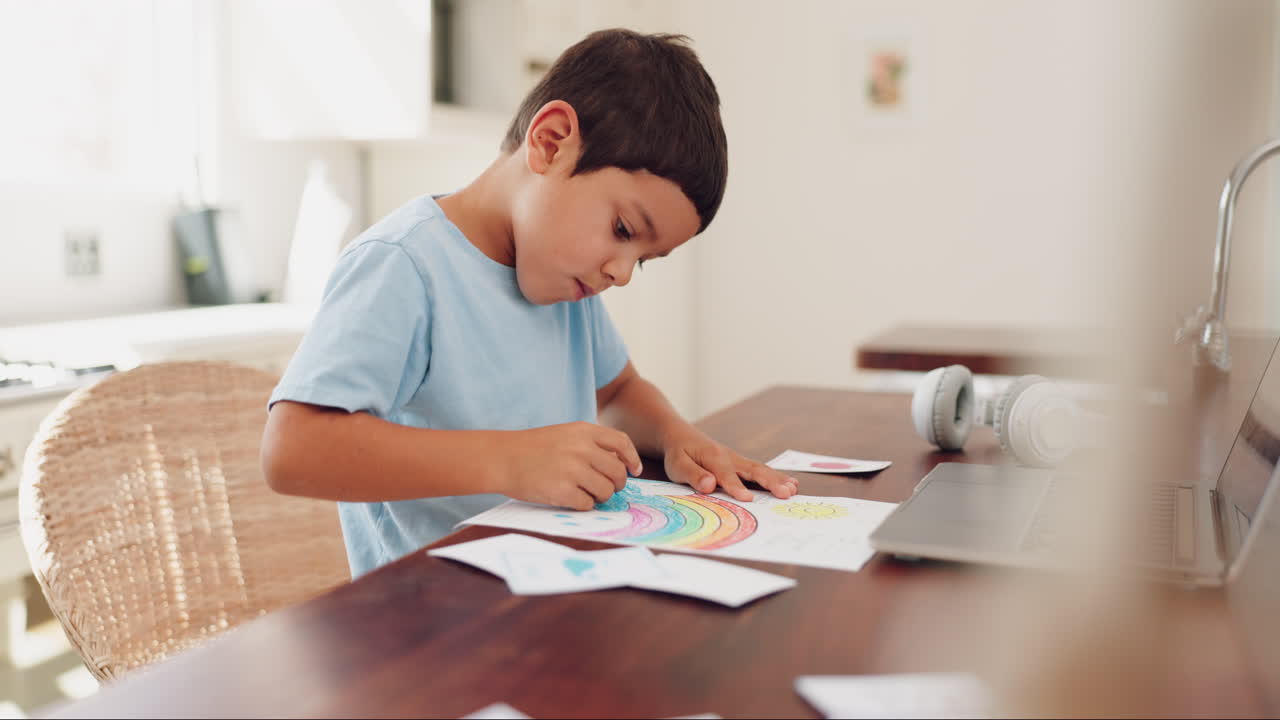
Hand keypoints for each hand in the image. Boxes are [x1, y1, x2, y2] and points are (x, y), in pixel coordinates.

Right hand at [495, 422, 641, 510]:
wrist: (502, 458)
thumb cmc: (532, 448)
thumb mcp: (564, 433)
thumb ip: (590, 443)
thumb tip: (620, 464)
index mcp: (583, 431)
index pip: (621, 443)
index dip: (632, 459)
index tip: (635, 471)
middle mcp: (581, 449)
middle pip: (617, 472)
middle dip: (617, 484)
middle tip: (609, 488)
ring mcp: (572, 470)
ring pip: (606, 490)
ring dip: (601, 496)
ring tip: (588, 494)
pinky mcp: (562, 491)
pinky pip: (588, 504)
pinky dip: (584, 505)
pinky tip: (572, 499)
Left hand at [661, 425, 797, 501]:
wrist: (681, 436)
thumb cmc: (679, 453)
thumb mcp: (678, 465)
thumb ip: (693, 475)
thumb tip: (709, 485)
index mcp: (713, 457)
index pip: (726, 475)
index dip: (736, 487)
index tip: (748, 499)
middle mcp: (730, 457)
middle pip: (752, 470)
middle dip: (770, 482)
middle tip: (786, 493)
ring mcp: (738, 460)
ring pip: (760, 469)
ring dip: (777, 479)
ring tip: (793, 490)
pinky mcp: (741, 463)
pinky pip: (760, 470)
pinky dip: (776, 476)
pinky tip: (791, 483)